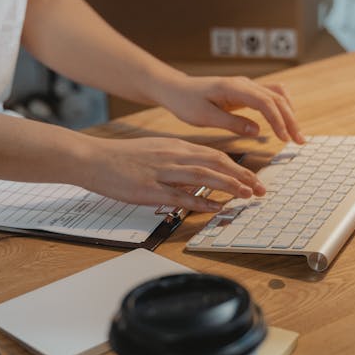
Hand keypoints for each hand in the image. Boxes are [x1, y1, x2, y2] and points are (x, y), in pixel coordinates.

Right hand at [80, 137, 265, 211]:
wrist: (93, 158)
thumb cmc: (122, 158)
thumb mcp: (156, 151)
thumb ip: (178, 160)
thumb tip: (200, 173)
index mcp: (176, 147)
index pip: (215, 154)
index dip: (238, 167)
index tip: (254, 178)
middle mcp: (173, 156)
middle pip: (216, 163)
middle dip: (242, 176)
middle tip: (261, 189)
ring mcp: (162, 173)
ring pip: (204, 176)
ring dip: (229, 186)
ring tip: (247, 195)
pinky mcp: (150, 190)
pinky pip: (180, 196)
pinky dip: (201, 201)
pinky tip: (216, 207)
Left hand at [157, 75, 304, 142]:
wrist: (176, 89)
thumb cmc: (186, 102)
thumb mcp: (204, 117)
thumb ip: (231, 123)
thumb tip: (258, 131)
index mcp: (234, 88)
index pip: (266, 102)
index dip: (278, 121)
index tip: (285, 139)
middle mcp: (244, 83)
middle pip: (277, 98)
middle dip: (291, 120)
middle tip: (300, 141)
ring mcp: (246, 85)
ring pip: (277, 95)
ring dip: (289, 114)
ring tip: (295, 135)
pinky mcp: (246, 91)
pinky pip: (270, 96)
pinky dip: (281, 108)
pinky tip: (284, 122)